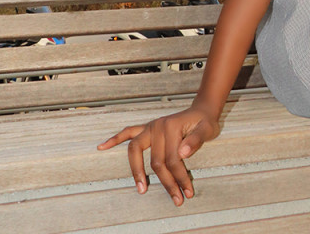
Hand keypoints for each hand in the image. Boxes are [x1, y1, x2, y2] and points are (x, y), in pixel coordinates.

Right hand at [96, 104, 219, 204]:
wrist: (202, 110)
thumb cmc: (204, 122)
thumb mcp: (207, 129)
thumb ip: (196, 140)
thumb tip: (183, 153)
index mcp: (171, 126)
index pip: (172, 159)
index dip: (180, 177)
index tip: (187, 192)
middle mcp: (157, 126)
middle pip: (156, 160)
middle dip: (166, 182)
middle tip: (176, 199)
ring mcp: (150, 126)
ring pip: (136, 151)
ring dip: (137, 171)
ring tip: (142, 189)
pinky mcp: (147, 128)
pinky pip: (128, 132)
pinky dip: (114, 139)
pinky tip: (102, 146)